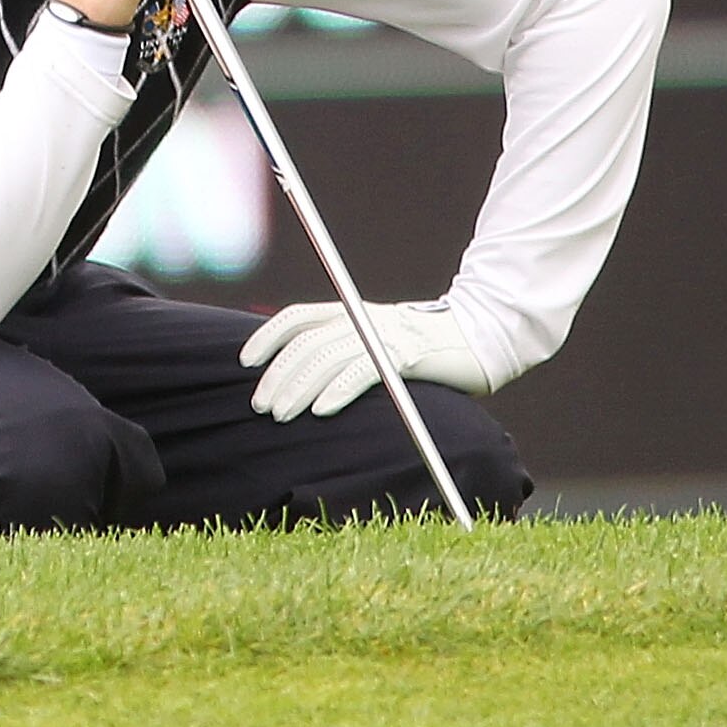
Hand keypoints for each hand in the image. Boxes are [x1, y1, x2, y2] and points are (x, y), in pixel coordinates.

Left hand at [240, 297, 500, 420]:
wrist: (481, 341)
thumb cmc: (425, 352)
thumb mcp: (377, 345)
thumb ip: (345, 352)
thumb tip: (303, 380)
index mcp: (352, 312)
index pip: (298, 317)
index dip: (268, 336)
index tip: (245, 362)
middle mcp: (363, 318)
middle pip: (308, 342)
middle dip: (279, 374)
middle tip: (262, 405)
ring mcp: (384, 334)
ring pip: (329, 358)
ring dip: (300, 388)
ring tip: (282, 414)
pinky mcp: (407, 354)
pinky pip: (363, 371)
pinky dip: (339, 390)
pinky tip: (322, 411)